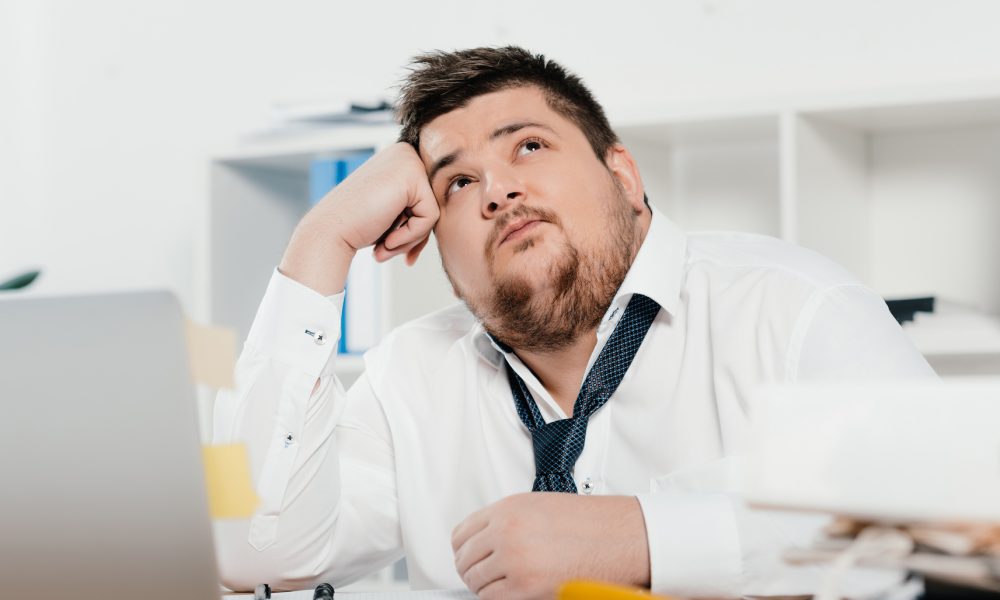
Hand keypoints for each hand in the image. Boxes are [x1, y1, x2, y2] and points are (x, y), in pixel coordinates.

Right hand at [279, 142, 438, 294]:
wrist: (330, 233)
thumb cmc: (358, 226)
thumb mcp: (394, 212)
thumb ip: (417, 208)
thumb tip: (445, 213)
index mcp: (402, 158)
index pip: (428, 198)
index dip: (414, 228)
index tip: (394, 245)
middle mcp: (406, 152)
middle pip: (435, 202)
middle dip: (415, 233)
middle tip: (387, 247)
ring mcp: (409, 160)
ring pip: (435, 211)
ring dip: (412, 237)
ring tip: (385, 244)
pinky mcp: (412, 176)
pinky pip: (431, 216)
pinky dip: (411, 235)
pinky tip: (387, 238)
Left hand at [452, 493, 650, 598]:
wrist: (619, 537)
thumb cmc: (590, 522)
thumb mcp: (539, 506)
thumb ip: (508, 520)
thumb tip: (486, 539)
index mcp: (507, 509)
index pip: (461, 533)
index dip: (463, 549)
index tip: (468, 555)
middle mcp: (506, 532)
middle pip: (464, 558)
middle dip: (471, 569)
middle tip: (482, 574)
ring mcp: (514, 560)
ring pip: (475, 581)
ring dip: (483, 585)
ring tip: (499, 584)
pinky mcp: (526, 586)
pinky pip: (491, 598)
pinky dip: (496, 598)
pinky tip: (510, 592)